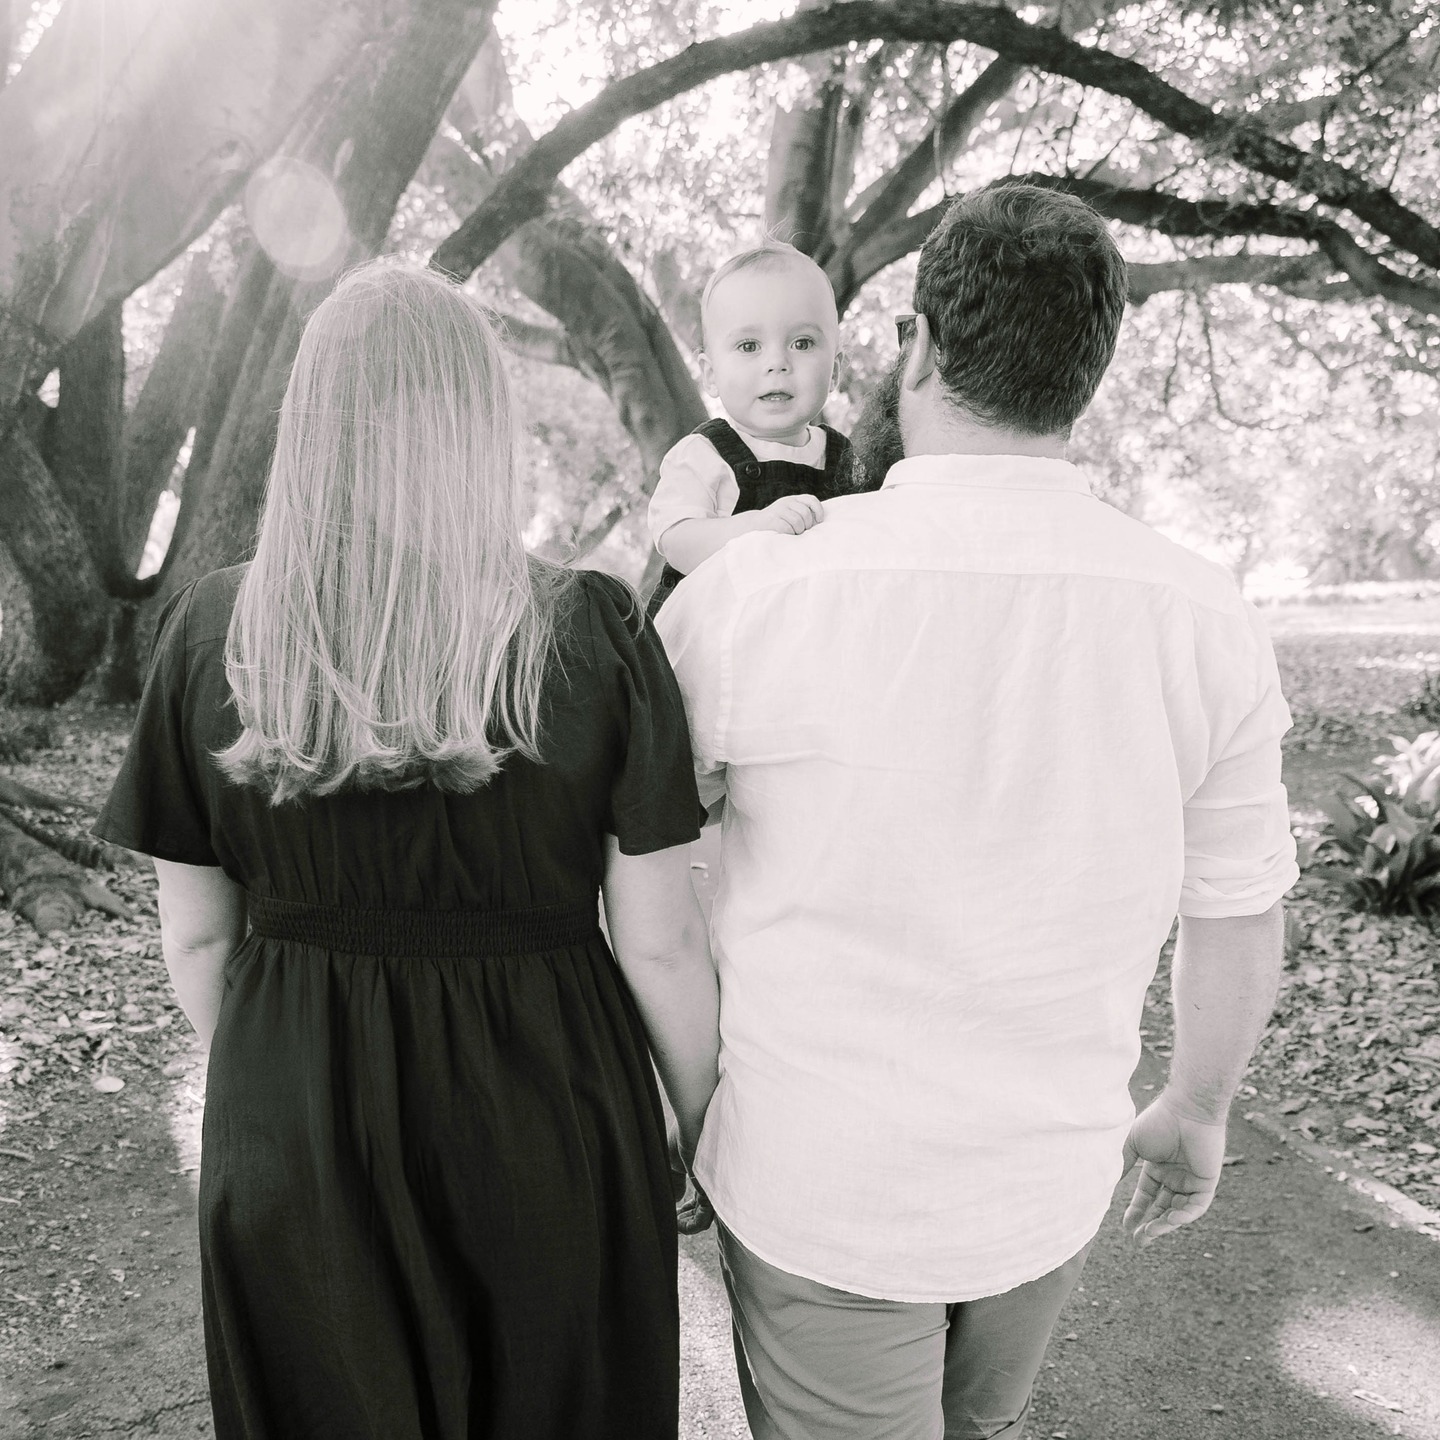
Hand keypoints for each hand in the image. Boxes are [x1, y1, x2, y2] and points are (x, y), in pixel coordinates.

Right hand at [666, 1117, 713, 1232]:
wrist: (696, 1118)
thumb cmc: (685, 1132)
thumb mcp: (676, 1160)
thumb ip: (675, 1180)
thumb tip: (676, 1199)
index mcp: (707, 1173)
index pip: (701, 1197)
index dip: (687, 1207)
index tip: (675, 1209)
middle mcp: (715, 1182)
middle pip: (704, 1209)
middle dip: (687, 1217)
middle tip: (674, 1220)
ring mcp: (715, 1188)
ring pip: (705, 1218)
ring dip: (687, 1225)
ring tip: (674, 1224)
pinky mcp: (712, 1193)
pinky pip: (702, 1220)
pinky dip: (689, 1226)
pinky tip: (676, 1224)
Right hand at [757, 494, 823, 534]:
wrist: (754, 524)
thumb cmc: (777, 522)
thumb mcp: (790, 513)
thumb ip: (802, 514)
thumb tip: (818, 523)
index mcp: (793, 500)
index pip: (811, 500)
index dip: (818, 510)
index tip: (818, 521)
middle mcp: (786, 502)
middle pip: (805, 513)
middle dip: (806, 525)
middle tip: (801, 531)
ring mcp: (778, 510)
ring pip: (797, 521)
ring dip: (798, 531)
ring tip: (793, 533)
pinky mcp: (771, 519)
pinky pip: (787, 528)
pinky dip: (789, 534)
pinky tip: (785, 535)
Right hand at [1121, 1092, 1227, 1247]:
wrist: (1186, 1110)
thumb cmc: (1158, 1122)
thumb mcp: (1133, 1145)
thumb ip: (1122, 1165)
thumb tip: (1104, 1184)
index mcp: (1157, 1167)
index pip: (1146, 1195)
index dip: (1136, 1211)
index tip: (1125, 1226)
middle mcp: (1174, 1176)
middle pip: (1162, 1207)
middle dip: (1150, 1225)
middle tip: (1138, 1242)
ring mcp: (1190, 1180)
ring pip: (1178, 1210)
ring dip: (1164, 1224)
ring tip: (1149, 1234)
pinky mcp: (1207, 1182)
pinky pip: (1196, 1206)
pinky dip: (1184, 1215)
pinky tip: (1170, 1220)